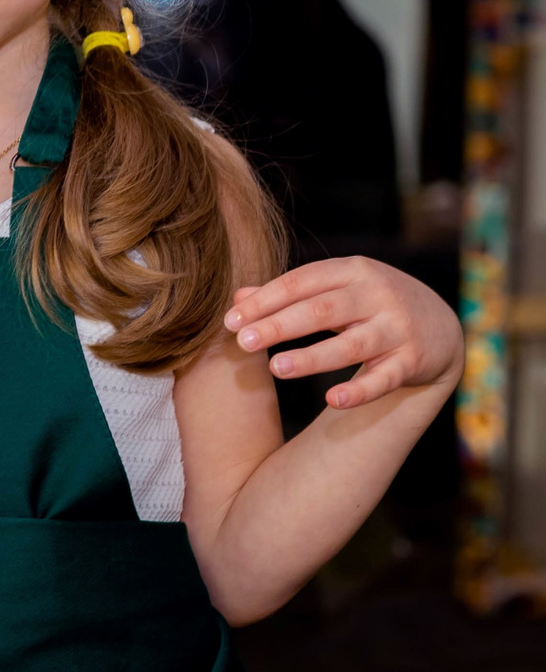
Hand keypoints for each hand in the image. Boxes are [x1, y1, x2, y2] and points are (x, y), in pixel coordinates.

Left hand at [224, 256, 462, 409]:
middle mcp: (377, 295)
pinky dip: (360, 390)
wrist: (440, 325)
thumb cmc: (370, 304)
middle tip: (242, 342)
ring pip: (350, 345)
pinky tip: (332, 400)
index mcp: (352, 271)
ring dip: (311, 358)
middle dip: (279, 326)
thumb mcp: (335, 289)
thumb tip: (238, 297)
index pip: (300, 283)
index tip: (231, 320)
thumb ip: (290, 293)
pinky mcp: (413, 360)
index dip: (264, 301)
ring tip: (275, 368)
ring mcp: (398, 328)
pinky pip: (384, 379)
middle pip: (321, 311)